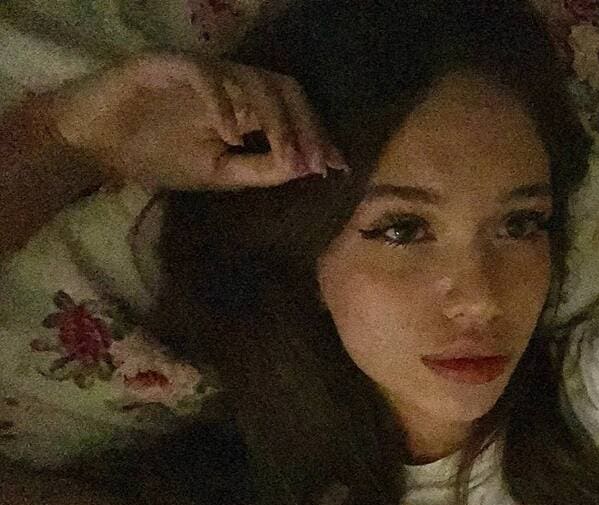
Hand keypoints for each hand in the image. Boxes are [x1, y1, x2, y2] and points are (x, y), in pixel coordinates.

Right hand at [42, 51, 348, 190]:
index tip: (334, 166)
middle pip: (282, 86)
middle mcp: (228, 83)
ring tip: (284, 154)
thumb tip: (305, 168)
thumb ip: (259, 169)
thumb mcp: (216, 173)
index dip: (316, 134)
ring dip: (275, 118)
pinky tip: (230, 135)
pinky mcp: (167, 66)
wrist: (93, 145)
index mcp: (242, 106)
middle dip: (304, 124)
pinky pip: (204, 76)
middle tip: (314, 161)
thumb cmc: (153, 155)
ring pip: (251, 79)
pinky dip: (222, 104)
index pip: (291, 109)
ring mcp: (200, 72)